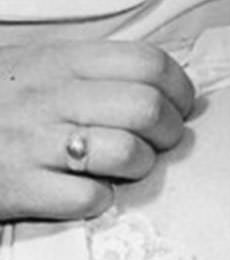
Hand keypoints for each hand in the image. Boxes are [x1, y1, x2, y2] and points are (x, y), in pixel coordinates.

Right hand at [0, 40, 195, 221]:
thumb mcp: (36, 63)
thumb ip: (93, 68)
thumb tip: (162, 81)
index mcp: (62, 60)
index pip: (148, 63)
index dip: (179, 89)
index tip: (180, 105)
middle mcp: (51, 97)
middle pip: (147, 109)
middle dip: (170, 132)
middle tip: (161, 142)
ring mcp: (35, 142)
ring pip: (126, 152)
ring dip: (139, 166)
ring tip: (127, 167)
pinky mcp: (20, 187)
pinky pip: (89, 197)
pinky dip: (100, 199)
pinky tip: (89, 191)